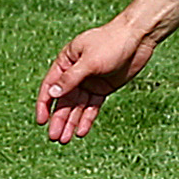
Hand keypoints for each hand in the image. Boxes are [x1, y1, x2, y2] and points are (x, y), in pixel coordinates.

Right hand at [36, 18, 155, 141]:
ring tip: (65, 140)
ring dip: (71, 122)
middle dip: (59, 119)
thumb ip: (71, 78)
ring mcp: (89, 82)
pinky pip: (92, 107)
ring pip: (77, 106)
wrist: (137, 38)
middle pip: (63, 100)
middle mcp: (75, 74)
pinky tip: (81, 131)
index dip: (44, 104)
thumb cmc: (111, 42)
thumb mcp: (89, 60)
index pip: (50, 86)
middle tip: (55, 137)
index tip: (41, 121)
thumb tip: (52, 94)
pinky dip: (86, 119)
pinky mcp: (102, 89)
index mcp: (66, 62)